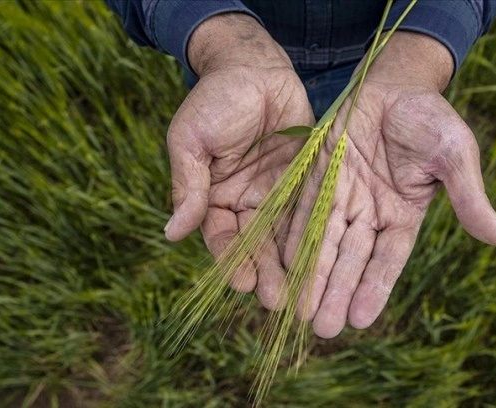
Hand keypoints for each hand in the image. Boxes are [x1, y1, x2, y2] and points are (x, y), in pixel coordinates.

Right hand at [164, 13, 313, 307]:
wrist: (254, 66)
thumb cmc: (215, 99)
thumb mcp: (192, 140)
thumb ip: (188, 186)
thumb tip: (171, 234)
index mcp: (215, 197)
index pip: (221, 237)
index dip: (230, 260)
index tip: (240, 282)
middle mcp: (246, 202)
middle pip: (256, 245)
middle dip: (265, 273)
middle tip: (278, 301)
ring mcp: (277, 192)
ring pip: (284, 236)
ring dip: (291, 265)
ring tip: (302, 293)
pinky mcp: (305, 180)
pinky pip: (310, 211)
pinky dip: (314, 235)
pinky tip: (324, 258)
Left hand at [283, 32, 495, 337]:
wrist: (393, 81)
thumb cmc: (429, 117)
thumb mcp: (455, 154)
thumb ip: (469, 195)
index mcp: (403, 214)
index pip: (387, 259)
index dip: (374, 287)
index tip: (361, 320)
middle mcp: (370, 212)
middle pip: (351, 259)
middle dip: (337, 292)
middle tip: (323, 330)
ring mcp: (342, 195)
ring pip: (324, 242)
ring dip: (313, 275)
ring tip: (300, 310)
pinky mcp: (317, 175)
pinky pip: (303, 209)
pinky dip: (292, 235)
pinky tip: (281, 263)